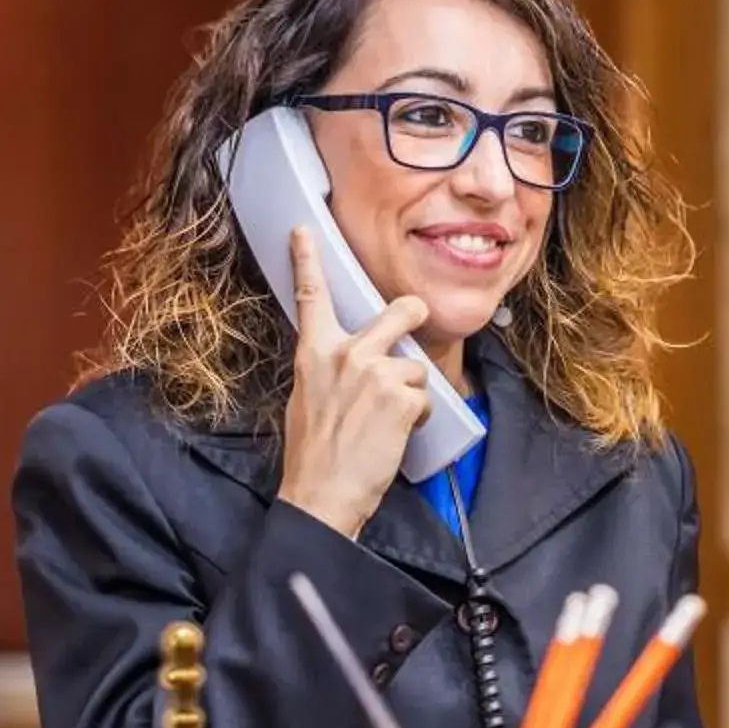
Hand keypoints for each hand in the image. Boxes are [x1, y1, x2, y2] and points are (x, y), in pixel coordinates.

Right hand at [274, 226, 431, 539]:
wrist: (321, 495)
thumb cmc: (313, 453)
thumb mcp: (307, 397)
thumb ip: (329, 368)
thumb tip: (353, 360)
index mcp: (313, 353)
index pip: (312, 297)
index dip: (308, 260)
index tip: (305, 232)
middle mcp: (345, 353)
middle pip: (397, 311)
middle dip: (413, 315)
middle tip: (412, 322)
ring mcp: (374, 372)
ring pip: (416, 366)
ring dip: (410, 392)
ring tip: (386, 421)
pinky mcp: (401, 396)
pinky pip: (423, 398)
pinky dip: (416, 418)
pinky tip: (394, 435)